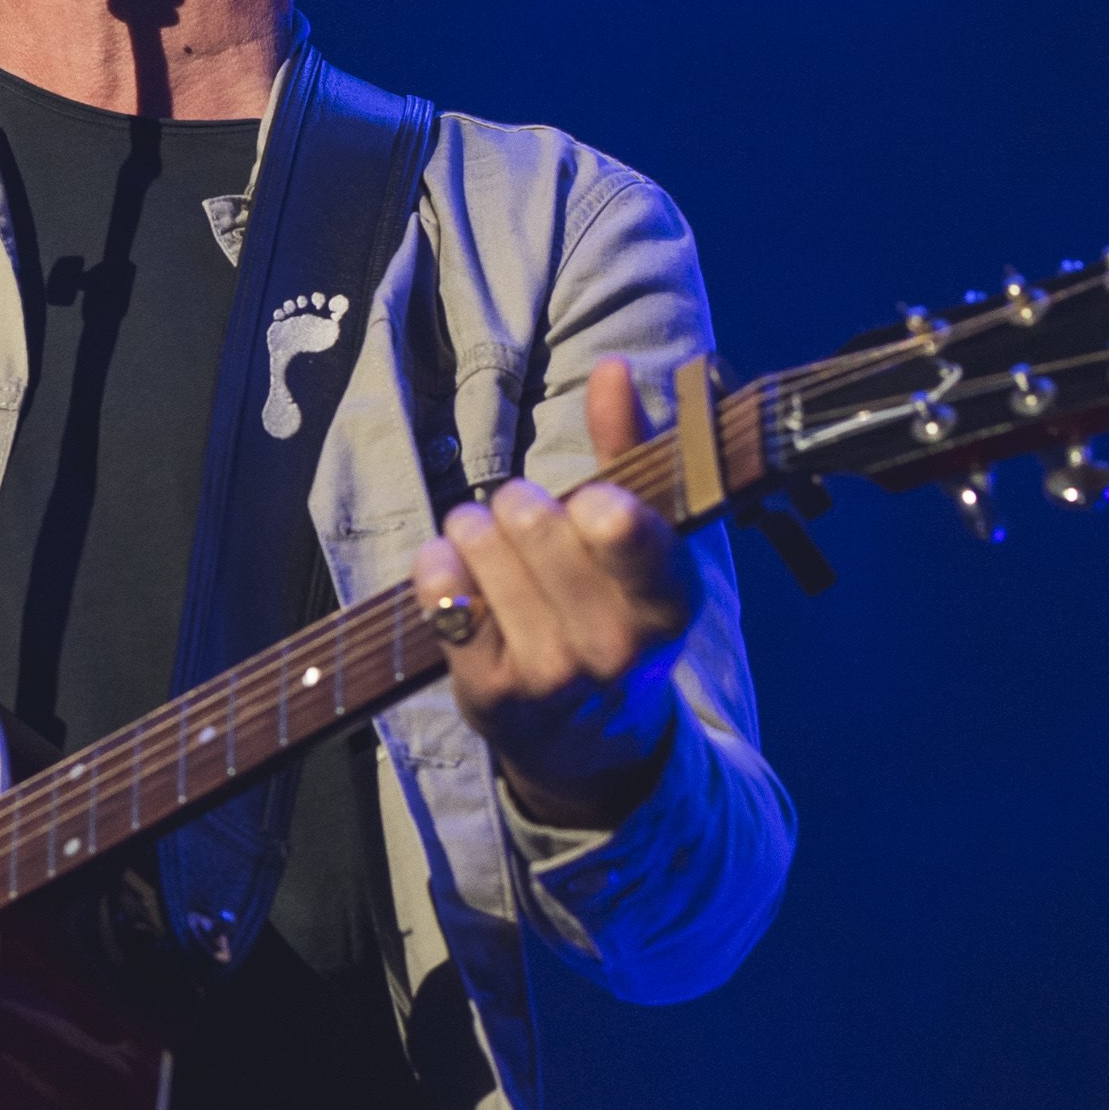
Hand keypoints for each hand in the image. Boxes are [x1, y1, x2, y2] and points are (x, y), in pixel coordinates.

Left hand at [409, 357, 702, 828]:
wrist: (591, 740)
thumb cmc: (612, 614)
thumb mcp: (642, 542)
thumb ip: (630, 450)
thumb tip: (613, 369)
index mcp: (670, 603)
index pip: (632, 537)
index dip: (602, 508)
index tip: (591, 505)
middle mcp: (617, 647)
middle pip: (537, 522)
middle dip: (521, 503)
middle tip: (523, 518)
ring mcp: (552, 675)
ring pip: (484, 548)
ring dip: (474, 530)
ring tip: (488, 544)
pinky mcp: (492, 694)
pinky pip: (443, 595)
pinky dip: (439, 568)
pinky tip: (454, 571)